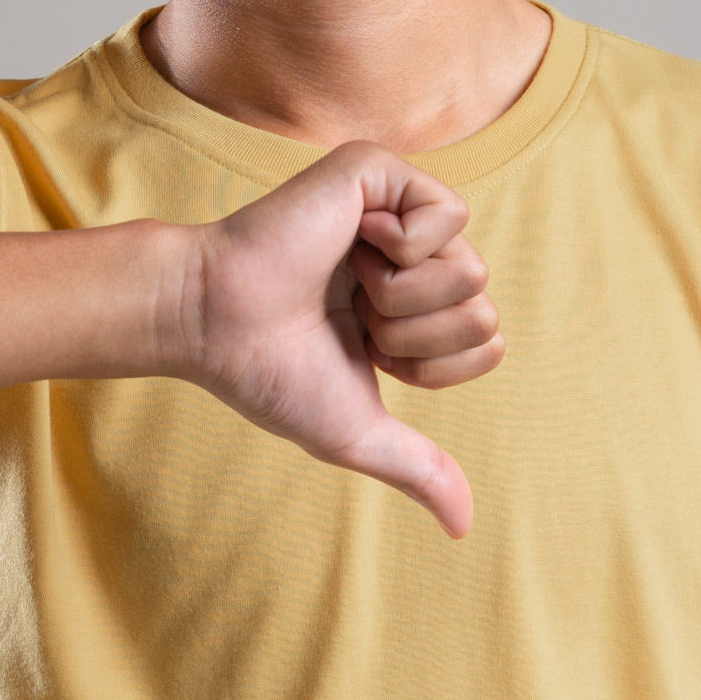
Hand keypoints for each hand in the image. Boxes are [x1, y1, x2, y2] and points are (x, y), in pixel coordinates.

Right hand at [170, 141, 504, 537]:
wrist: (216, 322)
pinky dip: (402, 249)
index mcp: (411, 305)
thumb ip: (417, 469)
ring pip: (471, 268)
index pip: (484, 341)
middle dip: (414, 333)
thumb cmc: (270, 373)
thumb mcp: (357, 432)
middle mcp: (411, 254)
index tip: (364, 352)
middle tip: (350, 316)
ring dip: (402, 297)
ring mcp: (396, 210)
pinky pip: (448, 214)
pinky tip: (351, 245)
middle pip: (482, 306)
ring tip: (344, 283)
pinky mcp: (377, 171)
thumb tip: (464, 528)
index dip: (430, 365)